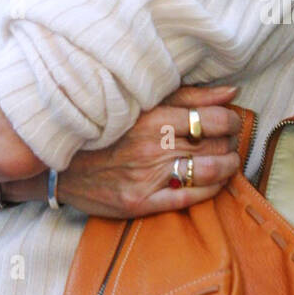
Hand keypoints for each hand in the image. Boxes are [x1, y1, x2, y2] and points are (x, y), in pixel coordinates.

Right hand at [53, 84, 242, 217]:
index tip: (231, 120)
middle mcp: (152, 147)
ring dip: (227, 167)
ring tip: (226, 161)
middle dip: (230, 143)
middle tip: (228, 141)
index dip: (231, 120)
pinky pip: (189, 198)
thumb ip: (188, 96)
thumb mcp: (144, 103)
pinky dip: (211, 190)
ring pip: (208, 173)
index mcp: (153, 117)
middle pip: (213, 146)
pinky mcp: (140, 203)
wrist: (62, 162)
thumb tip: (230, 91)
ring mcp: (146, 177)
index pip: (212, 119)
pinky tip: (214, 181)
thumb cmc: (108, 127)